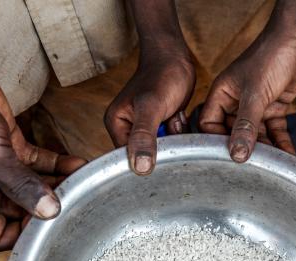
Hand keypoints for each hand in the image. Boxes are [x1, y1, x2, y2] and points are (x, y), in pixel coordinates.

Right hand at [0, 57, 84, 249]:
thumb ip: (21, 187)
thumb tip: (50, 212)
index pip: (0, 236)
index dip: (24, 235)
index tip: (50, 223)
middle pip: (21, 213)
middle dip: (47, 210)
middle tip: (76, 204)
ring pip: (32, 187)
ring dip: (57, 186)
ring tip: (83, 185)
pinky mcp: (9, 145)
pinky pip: (36, 163)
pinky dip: (56, 164)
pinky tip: (77, 163)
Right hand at [105, 50, 194, 174]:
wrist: (176, 56)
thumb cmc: (162, 75)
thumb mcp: (151, 107)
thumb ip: (144, 137)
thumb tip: (139, 169)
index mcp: (116, 124)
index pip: (126, 158)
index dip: (144, 161)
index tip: (162, 152)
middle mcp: (127, 128)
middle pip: (144, 155)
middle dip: (162, 147)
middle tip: (170, 125)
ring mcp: (143, 127)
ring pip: (161, 149)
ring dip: (173, 139)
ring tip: (174, 117)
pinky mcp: (158, 125)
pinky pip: (170, 140)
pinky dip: (178, 133)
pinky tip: (178, 117)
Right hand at [199, 4, 295, 162]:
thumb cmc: (271, 56)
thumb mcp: (255, 94)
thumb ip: (246, 127)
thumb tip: (237, 155)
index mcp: (222, 94)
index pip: (209, 124)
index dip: (215, 141)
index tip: (226, 159)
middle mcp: (236, 101)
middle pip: (233, 133)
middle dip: (243, 149)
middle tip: (251, 168)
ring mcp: (256, 105)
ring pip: (256, 135)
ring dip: (266, 150)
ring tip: (273, 166)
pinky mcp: (274, 107)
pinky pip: (275, 131)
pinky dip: (282, 143)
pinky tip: (289, 156)